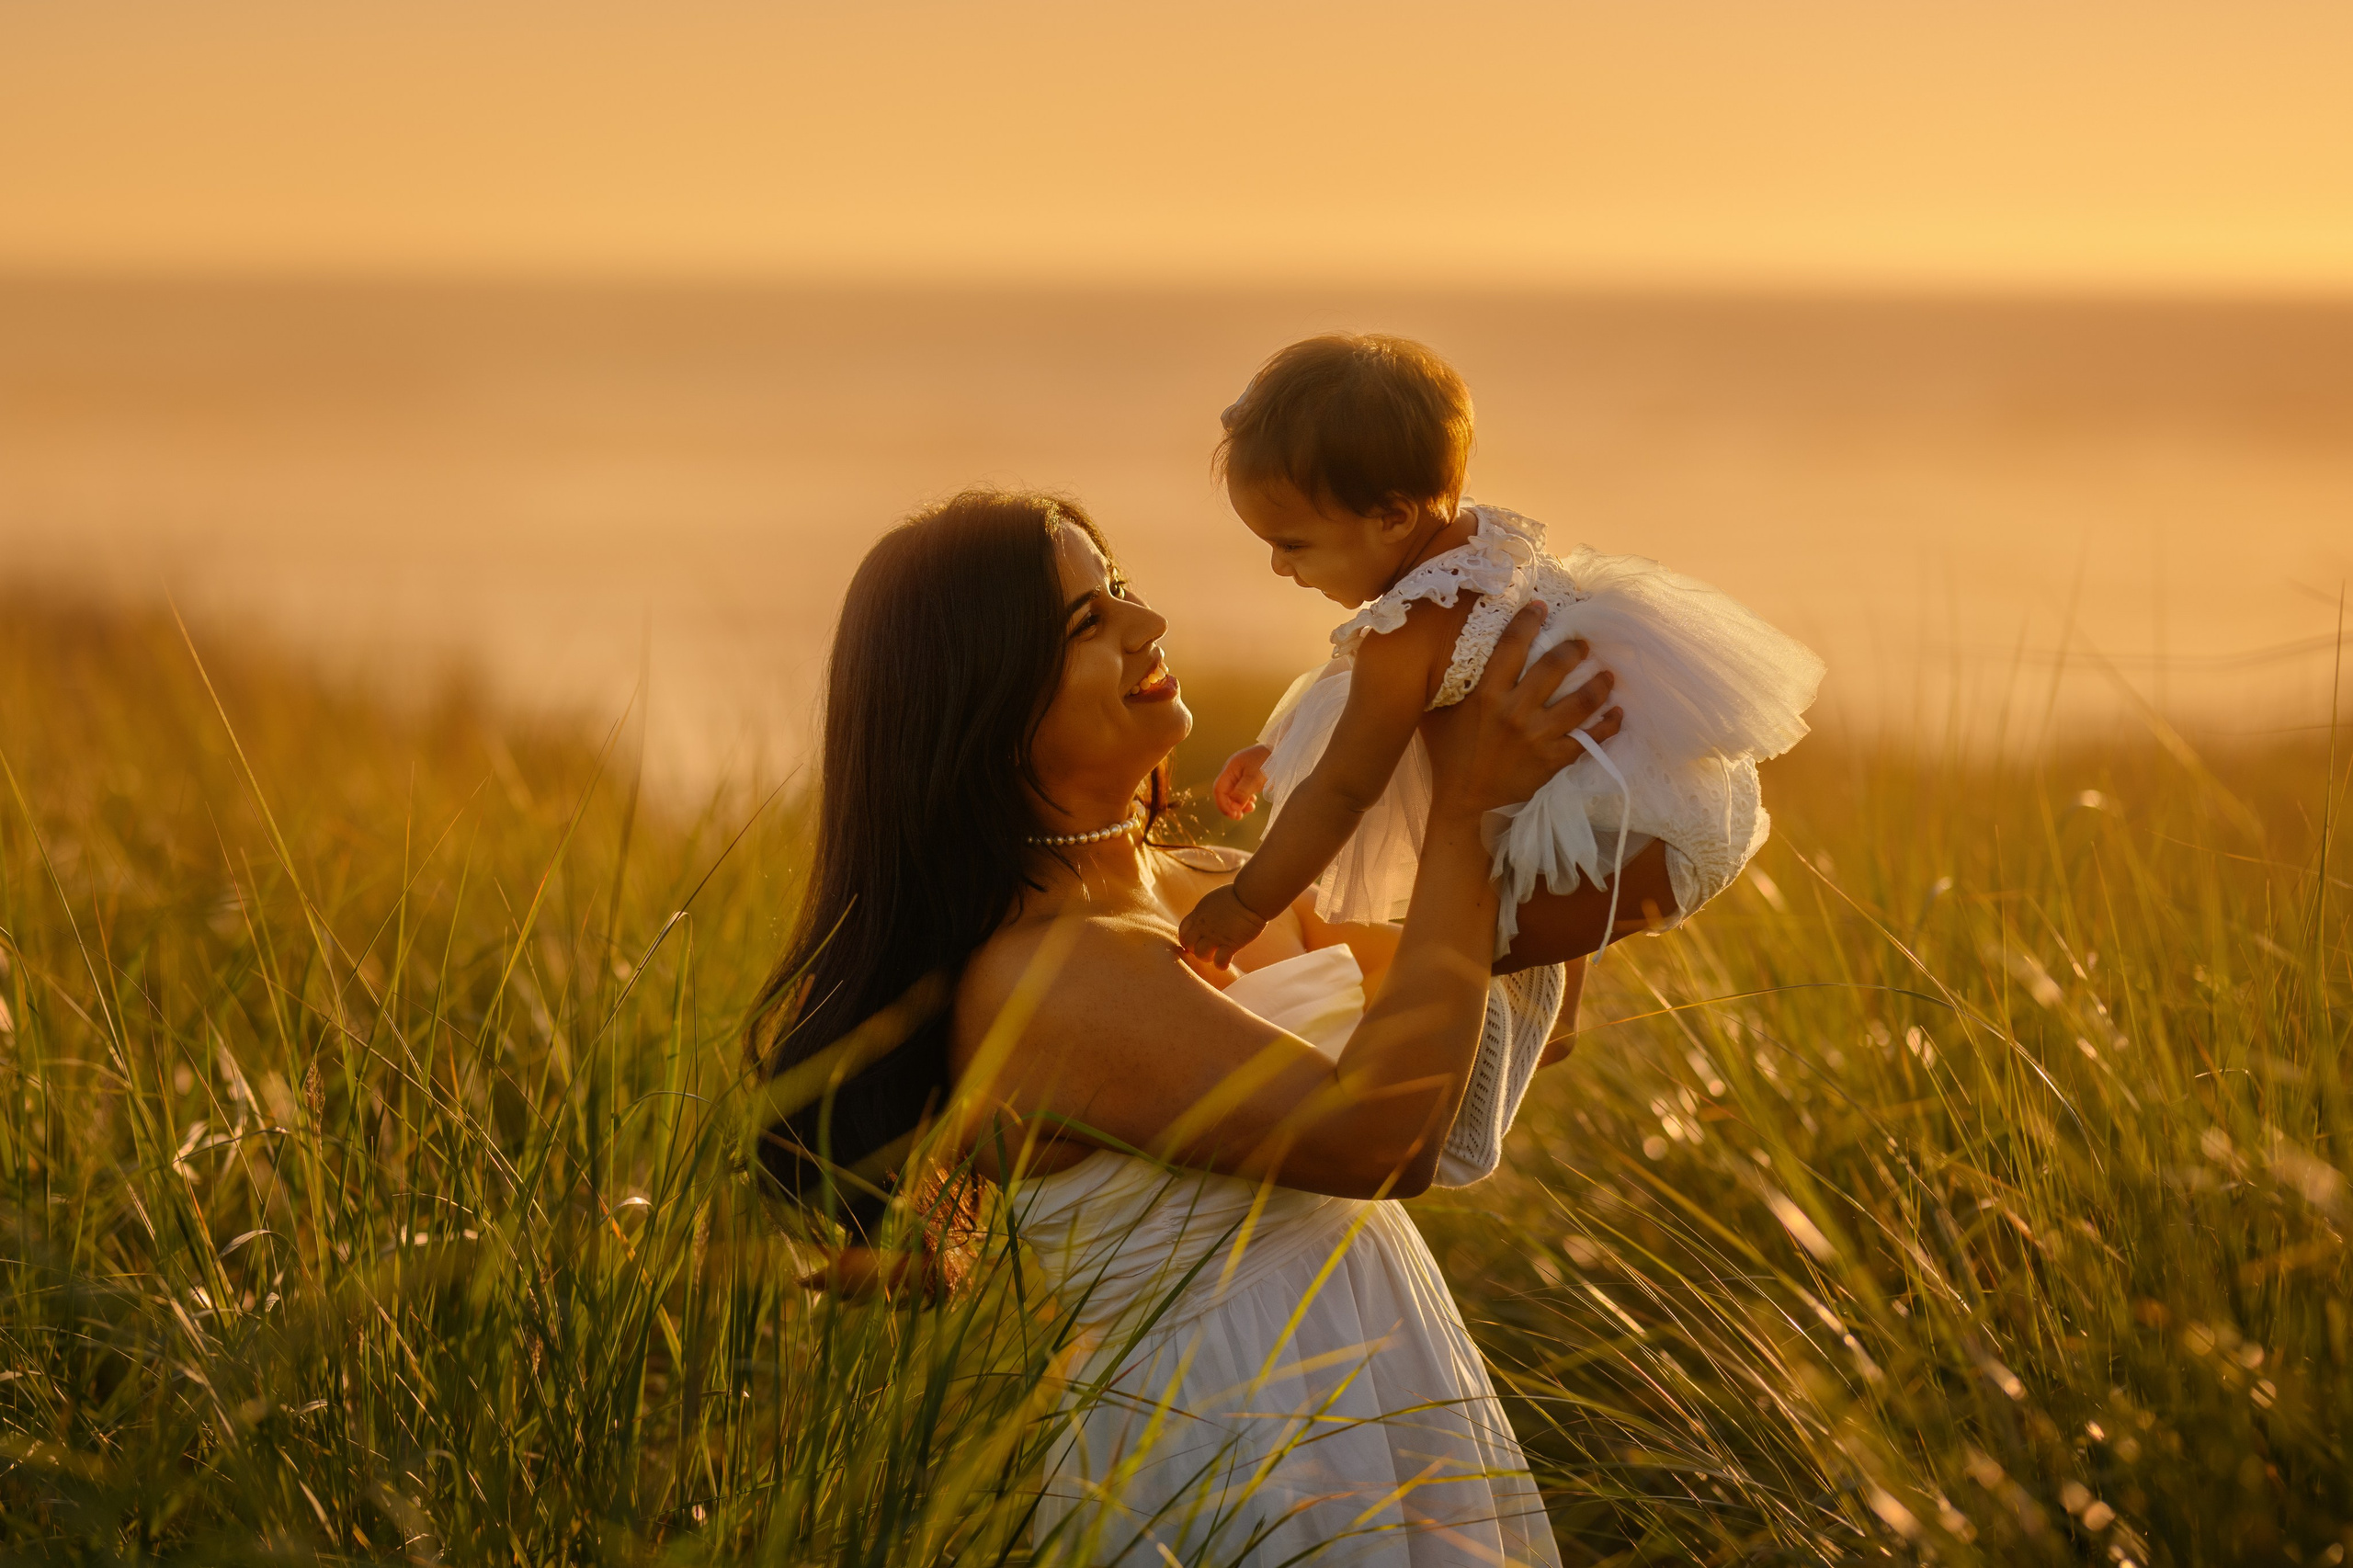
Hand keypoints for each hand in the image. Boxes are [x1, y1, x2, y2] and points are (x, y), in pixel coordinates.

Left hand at [1178, 883, 1270, 970]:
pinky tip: (1226, 962)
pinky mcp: (1230, 944)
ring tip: (1216, 955)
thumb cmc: (1239, 895)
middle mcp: (1203, 925)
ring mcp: (1216, 936)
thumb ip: (1209, 910)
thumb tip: (1211, 917)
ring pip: (1200, 954)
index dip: (1188, 938)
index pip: (1183, 930)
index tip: (1196, 941)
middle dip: (1195, 949)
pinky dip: (1221, 965)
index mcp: (1199, 913)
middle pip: (1189, 944)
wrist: (1251, 896)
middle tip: (1207, 949)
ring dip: (1207, 957)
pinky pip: (1220, 961)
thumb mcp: (1215, 899)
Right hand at [1213, 744, 1271, 818]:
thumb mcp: (1255, 778)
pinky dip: (1246, 799)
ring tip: (1250, 809)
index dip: (1223, 804)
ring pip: (1234, 793)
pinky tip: (1253, 802)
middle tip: (1239, 817)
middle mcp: (1233, 771)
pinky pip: (1243, 791)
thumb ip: (1242, 793)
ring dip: (1239, 804)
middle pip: (1225, 792)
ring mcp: (1241, 774)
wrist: (1282, 750)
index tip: (1234, 815)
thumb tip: (1233, 808)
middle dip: (1230, 806)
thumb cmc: (1268, 762)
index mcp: (1230, 769)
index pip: (1219, 789)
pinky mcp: (1250, 776)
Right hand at [1422, 604, 1623, 815]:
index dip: (1528, 621)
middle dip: (1575, 649)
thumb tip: (1448, 650)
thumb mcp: (1439, 713)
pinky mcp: (1553, 760)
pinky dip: (1608, 725)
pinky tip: (1617, 713)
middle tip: (1584, 643)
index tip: (1541, 607)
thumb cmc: (1449, 754)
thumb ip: (1450, 683)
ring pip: (1581, 702)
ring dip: (1599, 684)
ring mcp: (1538, 736)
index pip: (1511, 646)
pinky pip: (1590, 738)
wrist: (1464, 803)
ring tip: (1608, 675)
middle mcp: (1515, 711)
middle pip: (1555, 667)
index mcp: (1486, 695)